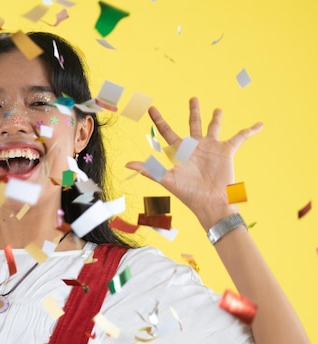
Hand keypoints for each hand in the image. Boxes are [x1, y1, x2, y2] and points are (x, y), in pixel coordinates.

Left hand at [126, 97, 262, 228]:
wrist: (210, 202)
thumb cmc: (188, 193)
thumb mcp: (166, 179)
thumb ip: (148, 169)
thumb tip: (126, 165)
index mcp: (179, 151)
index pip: (166, 131)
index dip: (159, 120)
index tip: (151, 108)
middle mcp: (195, 147)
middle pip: (193, 124)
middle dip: (193, 112)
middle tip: (193, 98)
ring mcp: (211, 148)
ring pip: (214, 128)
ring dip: (216, 118)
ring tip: (218, 109)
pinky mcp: (227, 151)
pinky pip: (240, 137)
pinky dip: (250, 130)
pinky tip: (259, 124)